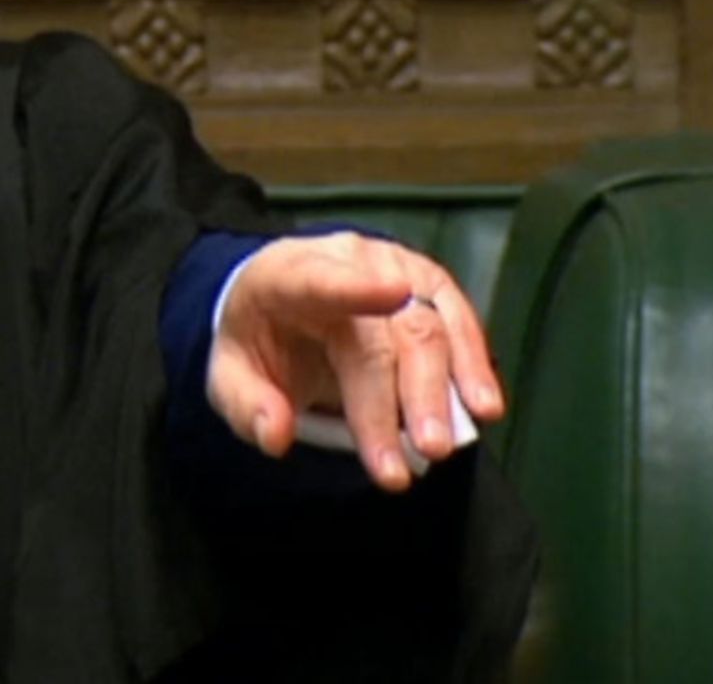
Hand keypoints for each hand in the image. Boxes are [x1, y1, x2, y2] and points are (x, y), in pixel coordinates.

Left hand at [207, 231, 505, 491]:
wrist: (281, 305)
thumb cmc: (258, 342)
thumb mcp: (229, 376)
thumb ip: (247, 406)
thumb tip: (276, 435)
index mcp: (283, 276)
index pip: (317, 279)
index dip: (354, 286)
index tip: (392, 294)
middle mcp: (345, 261)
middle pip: (386, 330)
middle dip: (408, 394)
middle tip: (425, 451)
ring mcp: (393, 267)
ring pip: (431, 326)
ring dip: (444, 389)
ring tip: (447, 444)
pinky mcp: (428, 285)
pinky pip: (459, 323)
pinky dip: (473, 367)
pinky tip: (483, 407)